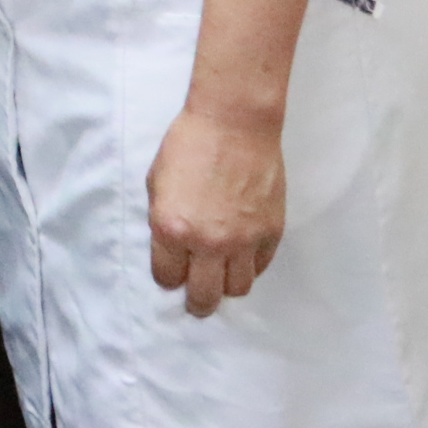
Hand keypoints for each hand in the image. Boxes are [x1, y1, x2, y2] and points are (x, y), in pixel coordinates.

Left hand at [146, 106, 287, 317]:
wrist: (234, 124)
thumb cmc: (187, 146)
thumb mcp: (156, 183)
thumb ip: (163, 221)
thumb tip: (171, 249)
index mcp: (172, 229)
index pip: (167, 277)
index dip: (167, 278)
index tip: (171, 275)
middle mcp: (208, 242)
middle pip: (204, 296)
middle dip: (197, 303)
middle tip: (197, 303)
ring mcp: (243, 241)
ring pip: (238, 288)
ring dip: (226, 286)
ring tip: (221, 278)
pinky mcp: (271, 233)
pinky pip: (261, 267)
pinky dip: (250, 266)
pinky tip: (241, 256)